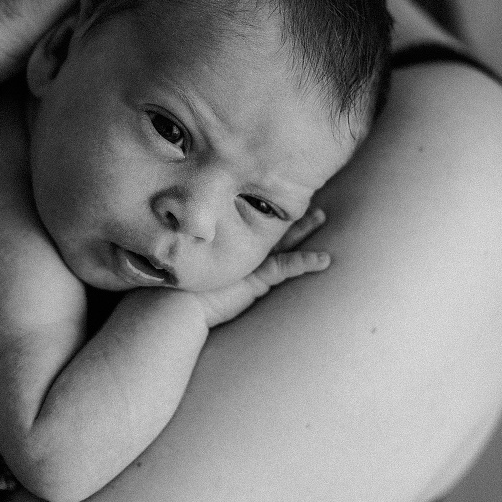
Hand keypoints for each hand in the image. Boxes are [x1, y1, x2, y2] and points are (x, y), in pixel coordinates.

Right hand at [189, 208, 329, 328]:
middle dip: (288, 211)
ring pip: (283, 240)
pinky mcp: (258, 278)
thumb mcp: (200, 270)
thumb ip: (205, 255)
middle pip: (269, 225)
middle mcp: (240, 249)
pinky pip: (287, 266)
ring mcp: (250, 262)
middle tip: (302, 196)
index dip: (266, 211)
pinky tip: (324, 261)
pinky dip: (306, 262)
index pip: (252, 223)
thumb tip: (198, 246)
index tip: (278, 197)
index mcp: (229, 246)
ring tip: (321, 216)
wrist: (177, 305)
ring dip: (304, 229)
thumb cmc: (184, 291)